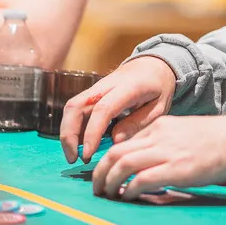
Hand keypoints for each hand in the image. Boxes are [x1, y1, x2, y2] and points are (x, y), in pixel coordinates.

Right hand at [60, 56, 176, 163]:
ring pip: (72, 106)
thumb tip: (115, 141)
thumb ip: (138, 123)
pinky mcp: (92, 92)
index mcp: (128, 87)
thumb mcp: (158, 107)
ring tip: (74, 156)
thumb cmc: (158, 87)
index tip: (88, 154)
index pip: (103, 109)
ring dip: (67, 132)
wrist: (153, 65)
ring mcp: (96, 87)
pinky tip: (79, 145)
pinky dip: (72, 127)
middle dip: (68, 134)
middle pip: (76, 105)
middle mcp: (106, 85)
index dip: (92, 133)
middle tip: (73, 159)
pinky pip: (76, 108)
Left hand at [90, 114, 225, 199]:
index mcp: (159, 126)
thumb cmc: (216, 140)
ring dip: (109, 183)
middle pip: (115, 153)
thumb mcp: (183, 132)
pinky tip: (128, 197)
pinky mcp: (176, 170)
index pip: (123, 142)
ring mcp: (166, 153)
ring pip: (122, 165)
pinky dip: (129, 190)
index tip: (104, 174)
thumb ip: (163, 142)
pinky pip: (141, 180)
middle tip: (97, 188)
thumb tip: (146, 163)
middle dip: (100, 172)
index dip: (108, 160)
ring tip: (108, 195)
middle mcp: (158, 136)